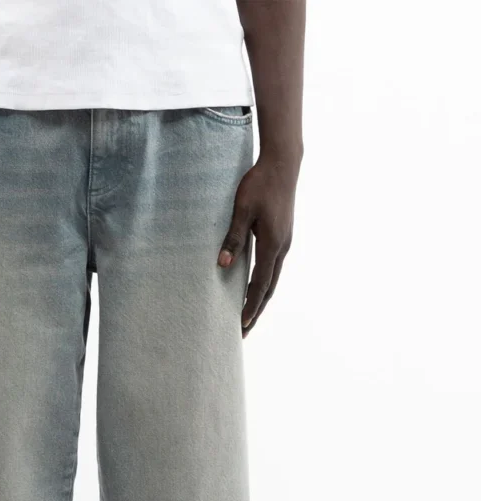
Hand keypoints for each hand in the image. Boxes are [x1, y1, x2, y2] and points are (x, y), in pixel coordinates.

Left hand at [218, 156, 299, 335]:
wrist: (283, 163)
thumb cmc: (260, 184)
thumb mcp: (242, 211)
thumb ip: (233, 239)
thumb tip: (222, 265)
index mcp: (273, 245)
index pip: (260, 285)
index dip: (250, 306)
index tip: (241, 325)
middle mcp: (282, 248)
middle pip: (269, 288)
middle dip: (256, 310)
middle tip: (245, 330)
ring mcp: (285, 242)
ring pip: (273, 279)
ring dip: (262, 298)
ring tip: (250, 314)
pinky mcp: (283, 235)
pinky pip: (274, 267)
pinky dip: (265, 283)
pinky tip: (257, 286)